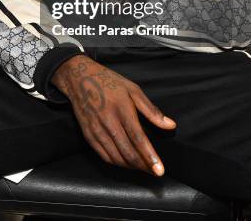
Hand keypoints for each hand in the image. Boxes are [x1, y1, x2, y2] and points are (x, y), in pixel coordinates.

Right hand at [52, 55, 175, 175]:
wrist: (79, 78)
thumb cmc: (109, 82)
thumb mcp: (133, 89)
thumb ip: (151, 110)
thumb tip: (170, 125)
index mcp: (121, 109)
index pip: (138, 138)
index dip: (149, 156)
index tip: (160, 170)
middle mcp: (108, 121)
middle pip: (127, 152)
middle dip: (143, 166)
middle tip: (155, 171)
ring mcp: (96, 130)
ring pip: (116, 158)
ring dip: (131, 167)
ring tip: (143, 167)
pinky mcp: (88, 135)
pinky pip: (104, 156)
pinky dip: (117, 163)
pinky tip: (126, 162)